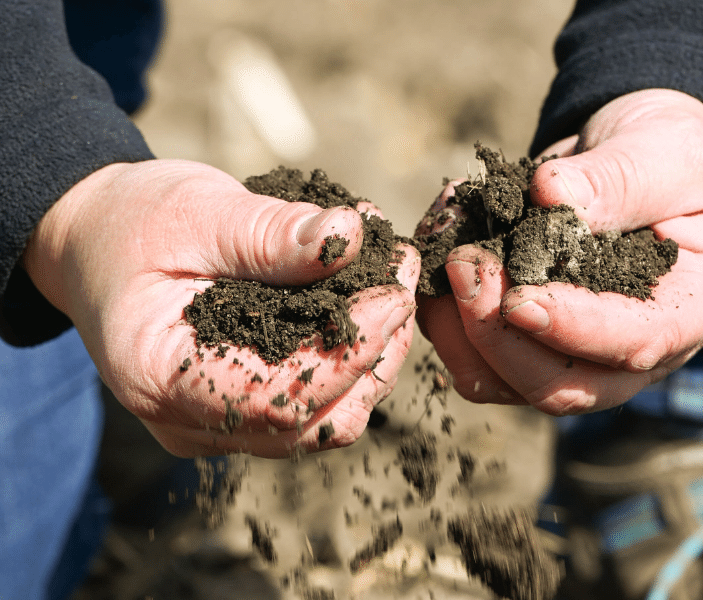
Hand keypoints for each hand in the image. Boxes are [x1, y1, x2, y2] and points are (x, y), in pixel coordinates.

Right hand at [23, 159, 418, 456]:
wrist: (97, 240)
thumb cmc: (133, 223)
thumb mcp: (195, 212)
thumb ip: (270, 232)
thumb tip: (352, 234)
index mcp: (160, 380)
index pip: (276, 399)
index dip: (347, 354)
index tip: (394, 295)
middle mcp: (191, 423)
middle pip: (315, 421)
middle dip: (375, 353)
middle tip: (404, 275)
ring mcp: (222, 423)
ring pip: (329, 418)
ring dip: (375, 355)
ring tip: (397, 278)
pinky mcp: (248, 407)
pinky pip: (320, 400)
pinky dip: (356, 356)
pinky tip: (374, 300)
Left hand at [417, 89, 702, 414]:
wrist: (648, 155)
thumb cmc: (676, 153)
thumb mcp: (666, 151)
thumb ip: (617, 178)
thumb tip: (549, 194)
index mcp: (697, 305)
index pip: (639, 341)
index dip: (576, 328)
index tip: (519, 298)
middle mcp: (642, 349)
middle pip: (565, 387)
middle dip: (501, 336)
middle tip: (464, 263)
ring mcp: (583, 353)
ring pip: (508, 383)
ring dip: (461, 329)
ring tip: (446, 248)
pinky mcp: (535, 341)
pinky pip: (478, 355)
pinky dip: (446, 313)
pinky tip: (442, 248)